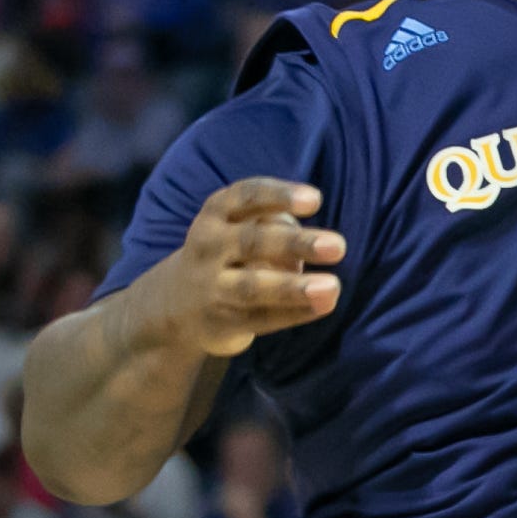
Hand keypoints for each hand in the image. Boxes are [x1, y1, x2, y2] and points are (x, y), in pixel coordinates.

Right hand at [141, 178, 342, 358]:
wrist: (177, 302)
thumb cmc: (229, 252)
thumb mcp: (239, 226)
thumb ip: (275, 225)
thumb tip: (315, 242)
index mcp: (216, 214)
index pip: (246, 197)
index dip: (279, 196)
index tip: (316, 199)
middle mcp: (209, 246)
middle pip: (252, 242)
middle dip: (296, 243)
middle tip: (338, 245)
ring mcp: (212, 286)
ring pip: (253, 286)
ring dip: (294, 288)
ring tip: (332, 287)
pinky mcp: (222, 321)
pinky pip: (261, 318)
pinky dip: (295, 313)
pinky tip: (324, 306)